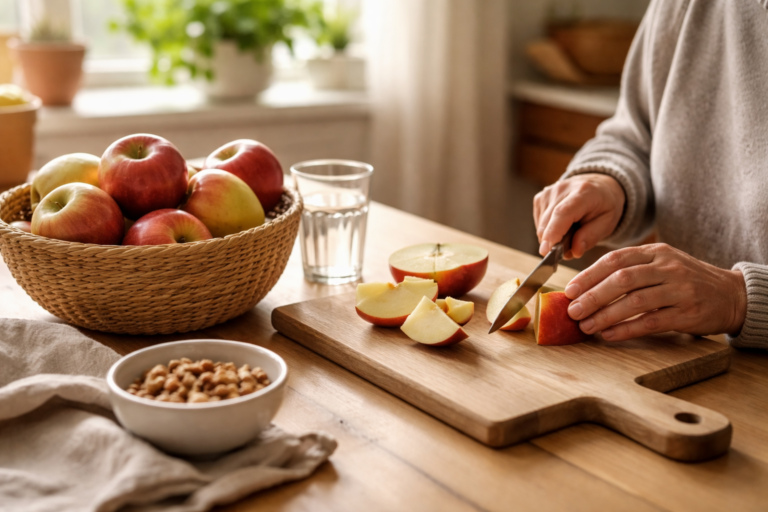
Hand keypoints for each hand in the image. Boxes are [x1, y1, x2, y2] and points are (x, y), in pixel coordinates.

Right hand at [534, 174, 625, 258]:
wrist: (599, 188)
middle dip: (554, 242)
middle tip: (571, 248)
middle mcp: (562, 189)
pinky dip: (548, 231)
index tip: (546, 251)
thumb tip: (575, 251)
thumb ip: (591, 237)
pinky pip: (539, 223)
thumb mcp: (607, 223)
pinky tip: (562, 226)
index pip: (562, 213)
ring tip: (570, 232)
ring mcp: (548, 192)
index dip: (553, 233)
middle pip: (548, 222)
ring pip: (541, 226)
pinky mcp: (540, 197)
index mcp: (583, 192)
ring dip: (552, 237)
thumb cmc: (604, 206)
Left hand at [565, 244, 747, 340]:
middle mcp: (667, 267)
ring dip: (605, 315)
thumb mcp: (661, 264)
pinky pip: (651, 321)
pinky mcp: (687, 313)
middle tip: (573, 310)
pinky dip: (626, 329)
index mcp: (655, 252)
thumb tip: (586, 286)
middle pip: (622, 279)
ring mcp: (679, 289)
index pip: (614, 259)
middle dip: (593, 296)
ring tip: (586, 326)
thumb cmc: (685, 280)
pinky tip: (609, 334)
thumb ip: (630, 269)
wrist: (730, 294)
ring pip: (634, 301)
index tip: (569, 290)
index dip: (588, 275)